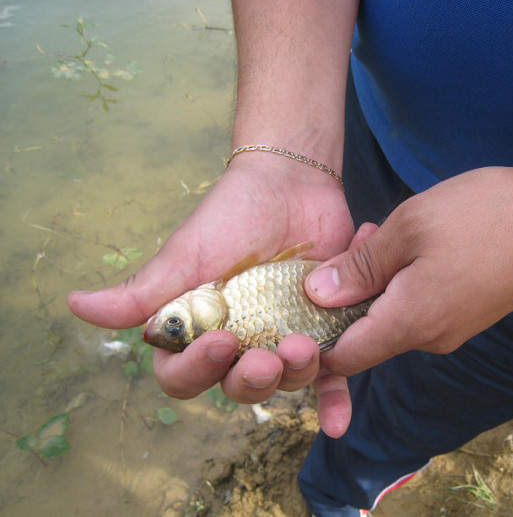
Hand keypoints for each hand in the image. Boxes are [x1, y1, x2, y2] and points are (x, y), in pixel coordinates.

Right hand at [68, 156, 354, 436]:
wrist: (290, 184)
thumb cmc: (231, 215)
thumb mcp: (186, 253)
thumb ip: (143, 290)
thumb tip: (76, 305)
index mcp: (198, 330)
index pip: (184, 373)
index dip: (198, 369)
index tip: (220, 340)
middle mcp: (239, 343)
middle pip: (237, 387)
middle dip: (252, 380)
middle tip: (268, 357)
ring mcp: (281, 338)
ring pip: (284, 382)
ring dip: (294, 376)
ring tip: (304, 346)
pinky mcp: (322, 331)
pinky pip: (329, 376)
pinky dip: (333, 402)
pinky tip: (339, 424)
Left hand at [305, 164, 512, 374]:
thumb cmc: (485, 214)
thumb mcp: (409, 227)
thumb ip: (360, 268)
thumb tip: (317, 297)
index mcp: (411, 322)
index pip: (346, 358)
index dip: (316, 340)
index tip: (303, 305)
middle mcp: (432, 339)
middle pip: (368, 333)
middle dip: (351, 291)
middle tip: (360, 238)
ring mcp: (455, 329)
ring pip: (394, 315)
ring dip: (379, 280)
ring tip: (387, 230)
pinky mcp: (471, 315)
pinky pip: (421, 307)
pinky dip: (405, 281)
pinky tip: (414, 241)